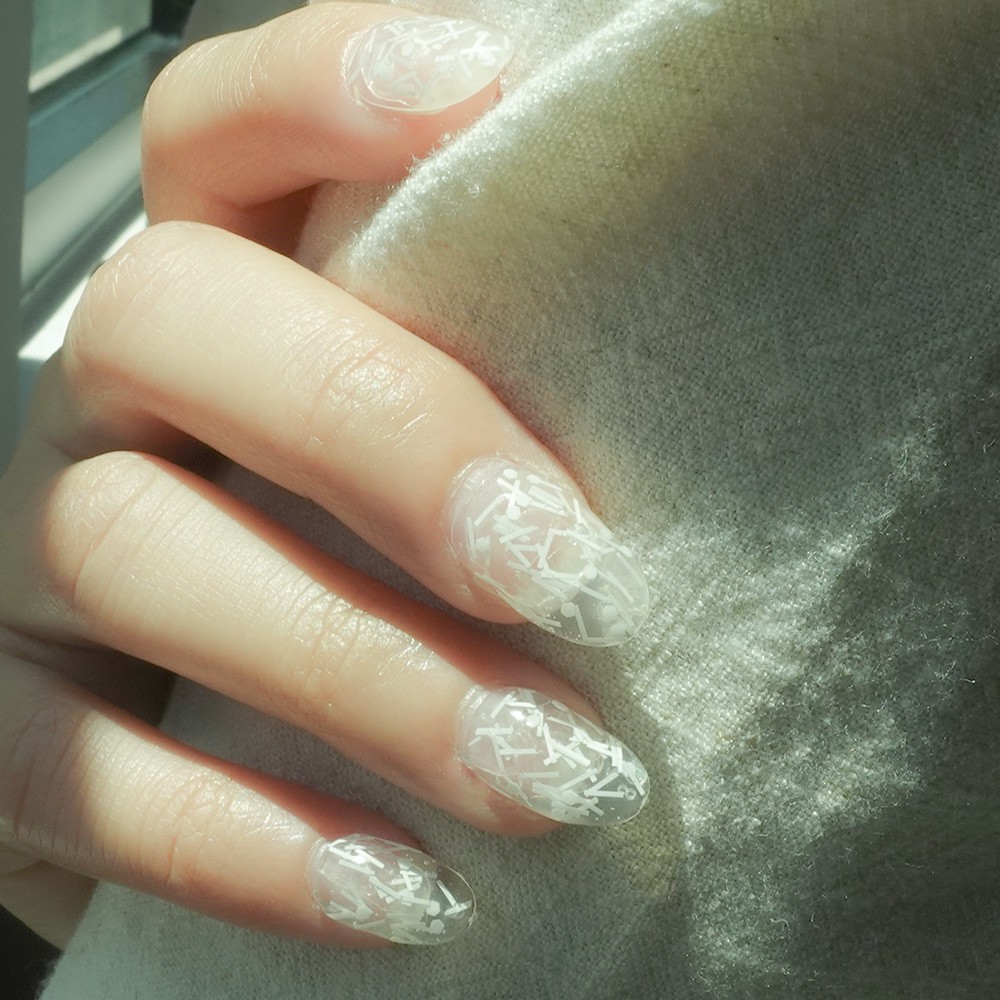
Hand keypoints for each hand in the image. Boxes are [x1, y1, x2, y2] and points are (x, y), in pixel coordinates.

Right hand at [0, 3, 649, 948]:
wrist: (232, 724)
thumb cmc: (384, 559)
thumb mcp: (432, 431)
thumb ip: (494, 370)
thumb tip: (667, 338)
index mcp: (218, 291)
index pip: (219, 130)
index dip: (320, 87)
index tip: (482, 92)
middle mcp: (102, 398)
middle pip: (171, 322)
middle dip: (378, 432)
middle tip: (565, 568)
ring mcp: (31, 554)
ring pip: (139, 555)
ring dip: (362, 674)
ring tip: (547, 770)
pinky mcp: (8, 725)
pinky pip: (86, 775)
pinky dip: (252, 841)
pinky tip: (408, 892)